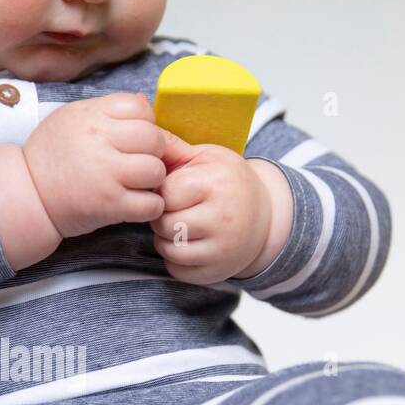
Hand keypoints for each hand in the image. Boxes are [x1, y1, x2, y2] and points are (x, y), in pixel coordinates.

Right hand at [22, 92, 171, 237]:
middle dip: (154, 152)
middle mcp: (100, 140)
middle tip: (138, 164)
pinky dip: (150, 206)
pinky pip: (151, 204)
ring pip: (157, 171)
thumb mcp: (70, 119)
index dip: (145, 124)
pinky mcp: (109, 205)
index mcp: (91, 115)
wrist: (26, 195)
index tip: (134, 140)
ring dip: (153, 180)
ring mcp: (106, 174)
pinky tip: (135, 204)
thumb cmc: (49, 157)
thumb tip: (144, 103)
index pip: (141, 109)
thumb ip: (106, 110)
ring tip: (136, 184)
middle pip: (154, 139)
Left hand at [149, 137, 278, 284]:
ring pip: (168, 249)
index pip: (165, 194)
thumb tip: (139, 132)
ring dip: (165, 239)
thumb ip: (172, 148)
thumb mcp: (206, 157)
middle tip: (176, 209)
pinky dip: (175, 259)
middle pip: (164, 223)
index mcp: (217, 184)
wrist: (265, 216)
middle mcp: (222, 219)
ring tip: (180, 225)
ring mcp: (221, 249)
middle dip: (162, 216)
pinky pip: (177, 270)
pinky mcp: (216, 272)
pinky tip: (187, 243)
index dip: (162, 192)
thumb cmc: (227, 182)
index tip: (173, 189)